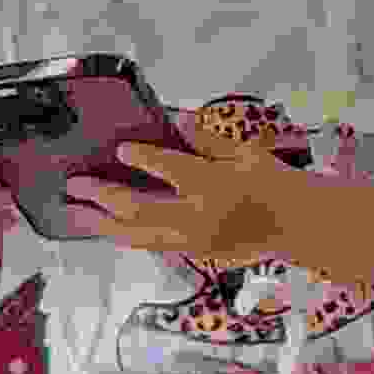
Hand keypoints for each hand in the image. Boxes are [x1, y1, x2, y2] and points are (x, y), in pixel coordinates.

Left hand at [61, 137, 303, 264]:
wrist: (297, 225)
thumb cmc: (275, 184)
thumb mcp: (245, 152)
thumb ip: (207, 140)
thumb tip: (176, 121)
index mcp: (212, 185)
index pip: (167, 168)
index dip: (141, 158)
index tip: (122, 150)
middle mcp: (196, 216)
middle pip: (137, 208)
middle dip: (102, 195)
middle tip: (76, 186)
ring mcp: (192, 239)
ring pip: (137, 233)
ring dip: (104, 222)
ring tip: (77, 214)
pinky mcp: (193, 252)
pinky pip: (151, 243)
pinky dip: (127, 234)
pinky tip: (112, 228)